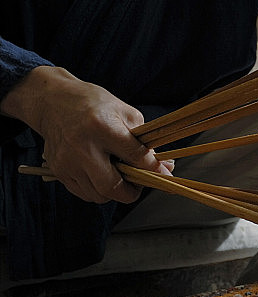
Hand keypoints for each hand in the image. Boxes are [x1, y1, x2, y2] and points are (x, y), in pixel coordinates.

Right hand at [1, 66, 171, 202]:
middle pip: (112, 187)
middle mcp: (82, 147)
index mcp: (102, 127)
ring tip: (120, 177)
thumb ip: (143, 141)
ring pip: (98, 195)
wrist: (53, 101)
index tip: (164, 174)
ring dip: (115, 192)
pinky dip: (98, 190)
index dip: (153, 169)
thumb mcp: (125, 112)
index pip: (135, 157)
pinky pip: (84, 193)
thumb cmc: (93, 104)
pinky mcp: (58, 170)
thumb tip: (164, 166)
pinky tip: (102, 175)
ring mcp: (67, 161)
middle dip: (132, 192)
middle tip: (139, 184)